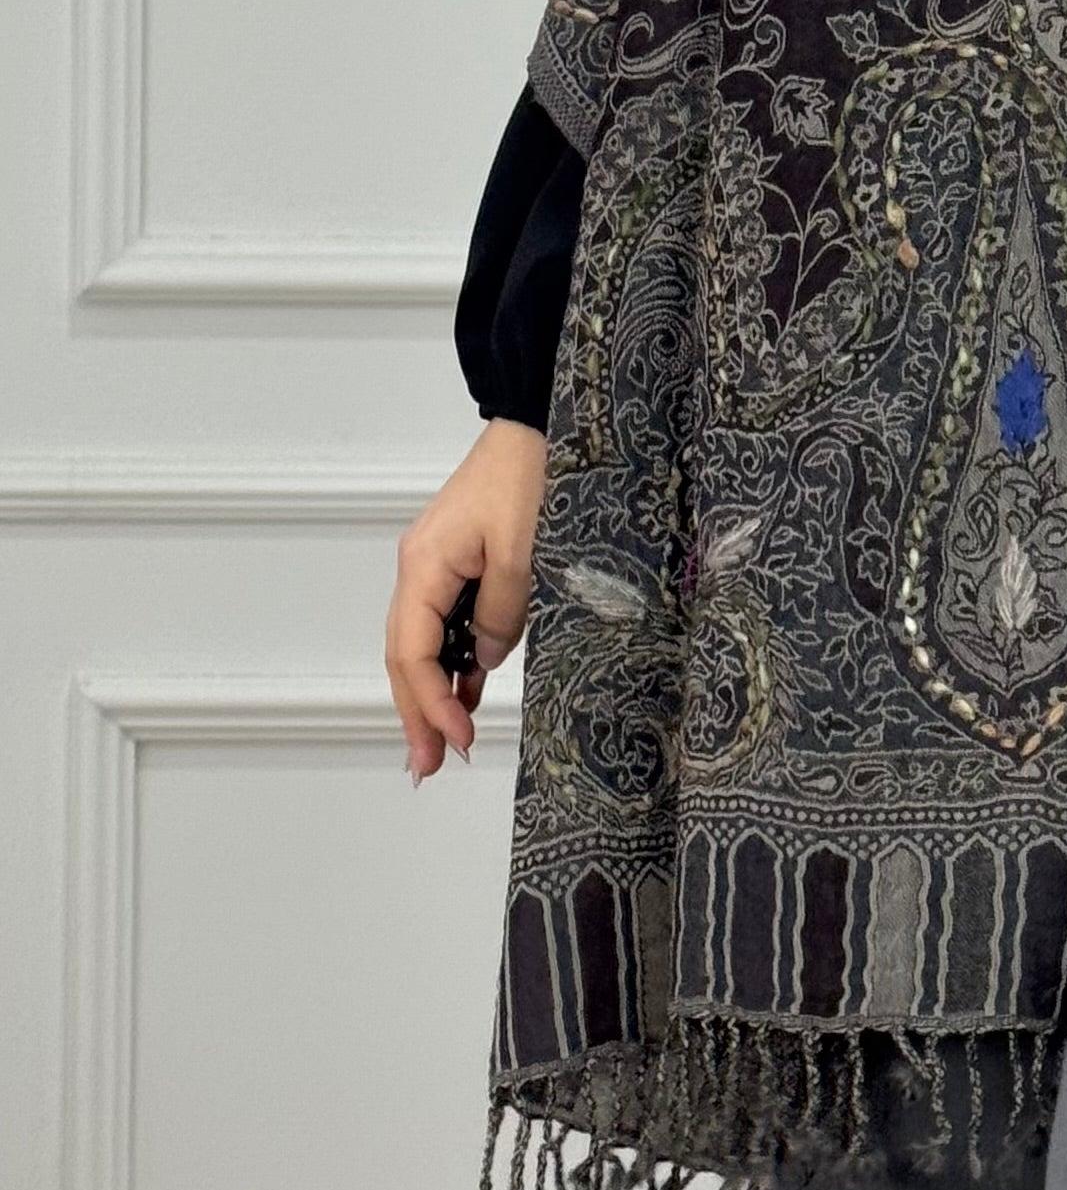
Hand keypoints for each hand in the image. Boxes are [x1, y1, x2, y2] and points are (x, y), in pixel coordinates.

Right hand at [385, 418, 550, 780]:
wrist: (538, 423)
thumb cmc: (530, 472)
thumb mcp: (524, 550)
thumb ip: (502, 613)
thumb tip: (480, 661)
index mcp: (425, 564)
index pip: (412, 650)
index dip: (430, 700)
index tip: (457, 738)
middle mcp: (421, 567)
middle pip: (405, 655)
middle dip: (417, 712)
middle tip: (429, 766)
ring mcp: (439, 567)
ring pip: (423, 644)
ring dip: (432, 693)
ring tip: (443, 745)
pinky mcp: (463, 565)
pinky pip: (448, 625)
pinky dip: (454, 663)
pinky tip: (465, 694)